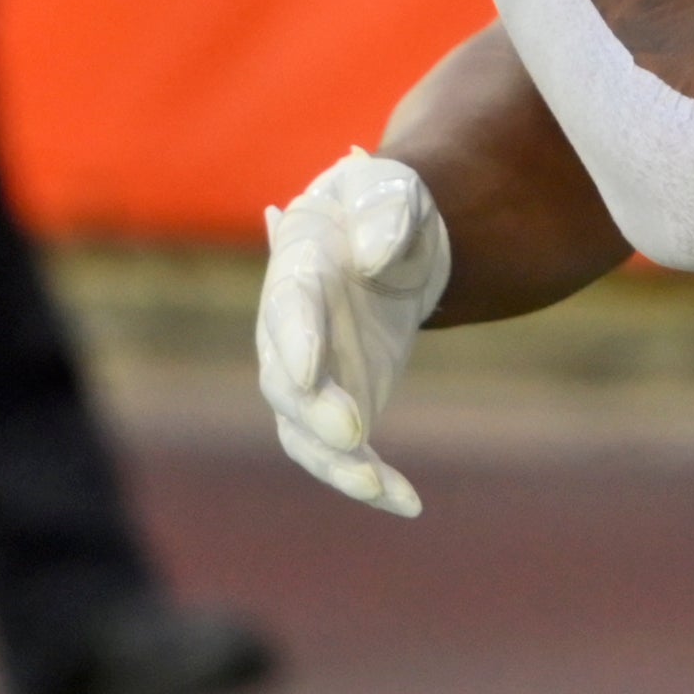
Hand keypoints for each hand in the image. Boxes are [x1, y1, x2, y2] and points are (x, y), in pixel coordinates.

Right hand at [258, 152, 449, 517]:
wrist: (391, 240)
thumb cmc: (382, 207)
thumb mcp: (389, 191)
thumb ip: (383, 214)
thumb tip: (375, 258)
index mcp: (298, 268)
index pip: (288, 309)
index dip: (296, 342)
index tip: (311, 374)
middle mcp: (289, 333)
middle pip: (285, 383)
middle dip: (315, 413)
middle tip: (353, 432)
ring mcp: (309, 379)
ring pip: (304, 435)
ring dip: (337, 465)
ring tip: (380, 489)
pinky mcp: (338, 411)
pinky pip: (343, 457)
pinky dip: (370, 483)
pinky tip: (408, 503)